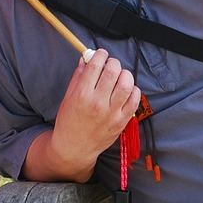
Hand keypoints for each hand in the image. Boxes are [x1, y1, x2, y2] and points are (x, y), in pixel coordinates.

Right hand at [47, 49, 141, 176]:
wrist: (74, 148)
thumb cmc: (69, 121)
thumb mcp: (68, 97)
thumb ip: (78, 76)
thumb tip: (86, 57)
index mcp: (82, 95)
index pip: (96, 65)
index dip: (100, 54)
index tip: (101, 54)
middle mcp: (98, 103)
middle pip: (113, 71)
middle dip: (113, 62)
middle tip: (110, 64)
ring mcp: (112, 113)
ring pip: (127, 83)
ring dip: (124, 74)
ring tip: (119, 76)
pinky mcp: (122, 121)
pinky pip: (135, 99)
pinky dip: (133, 89)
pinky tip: (126, 89)